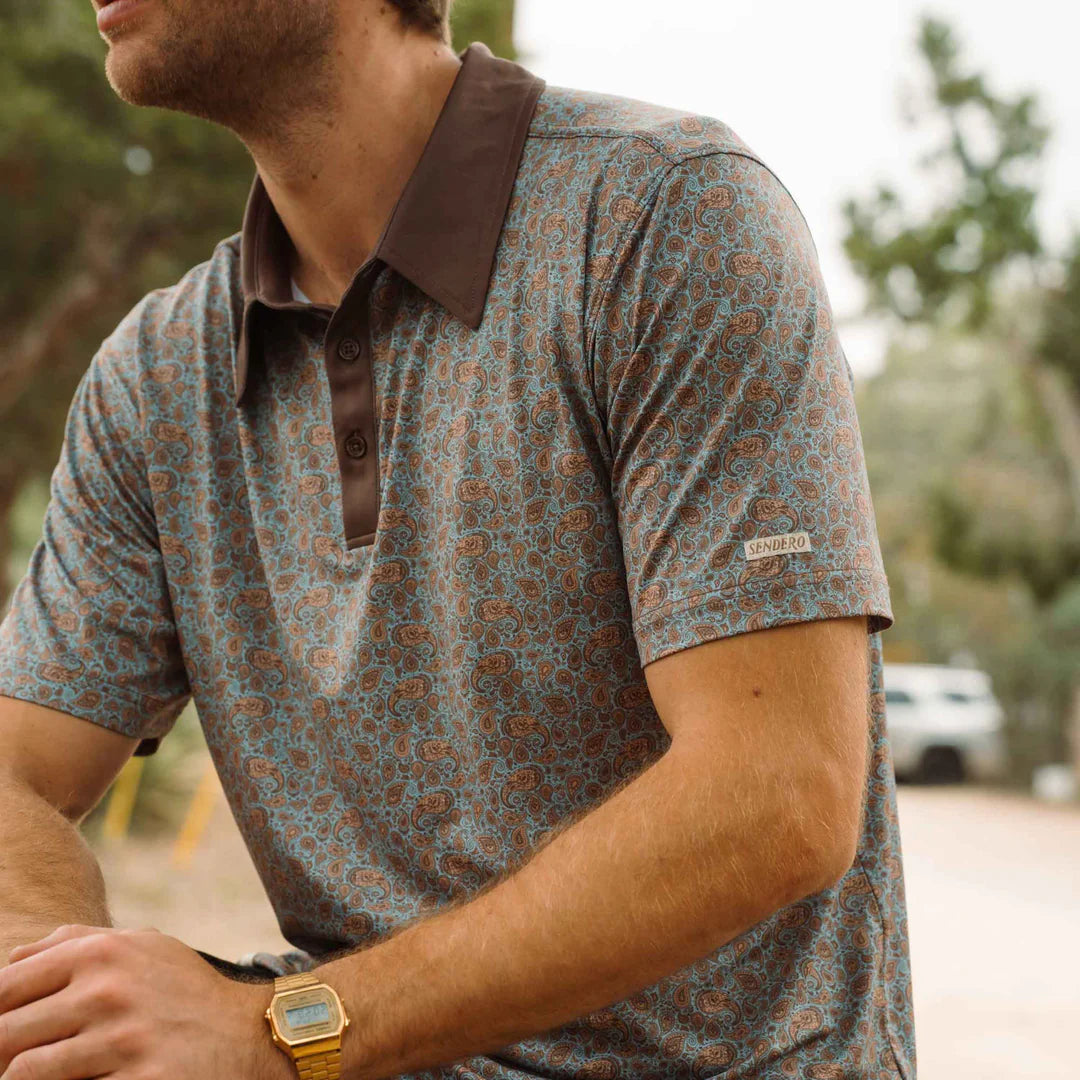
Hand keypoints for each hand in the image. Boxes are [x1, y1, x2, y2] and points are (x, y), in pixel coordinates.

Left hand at [0, 924, 292, 1079]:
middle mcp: (108, 991)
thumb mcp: (141, 945)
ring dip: (23, 1079)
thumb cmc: (183, 988)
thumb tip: (10, 960)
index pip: (4, 987)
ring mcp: (123, 1040)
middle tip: (12, 1057)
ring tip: (45, 1074)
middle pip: (5, 1034)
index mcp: (101, 953)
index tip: (4, 1031)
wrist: (247, 1032)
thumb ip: (76, 942)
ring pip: (25, 1073)